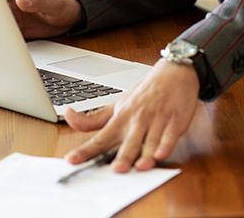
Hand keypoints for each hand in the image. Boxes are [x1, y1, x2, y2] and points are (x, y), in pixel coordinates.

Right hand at [1, 0, 82, 39]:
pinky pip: (8, 36)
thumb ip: (36, 2)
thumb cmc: (63, 4)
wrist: (71, 18)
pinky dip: (3, 40)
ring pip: (0, 24)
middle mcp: (16, 7)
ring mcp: (17, 20)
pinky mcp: (21, 32)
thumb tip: (20, 0)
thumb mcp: (53, 2)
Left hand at [63, 59, 199, 171]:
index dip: (85, 151)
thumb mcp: (118, 105)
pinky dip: (166, 145)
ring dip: (146, 154)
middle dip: (123, 156)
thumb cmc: (145, 94)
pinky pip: (170, 135)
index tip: (71, 160)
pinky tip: (162, 154)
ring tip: (141, 166)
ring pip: (150, 141)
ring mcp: (157, 120)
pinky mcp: (175, 121)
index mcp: (121, 118)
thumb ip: (94, 119)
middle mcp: (137, 120)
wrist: (174, 72)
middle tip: (117, 170)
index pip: (100, 138)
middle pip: (128, 142)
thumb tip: (68, 116)